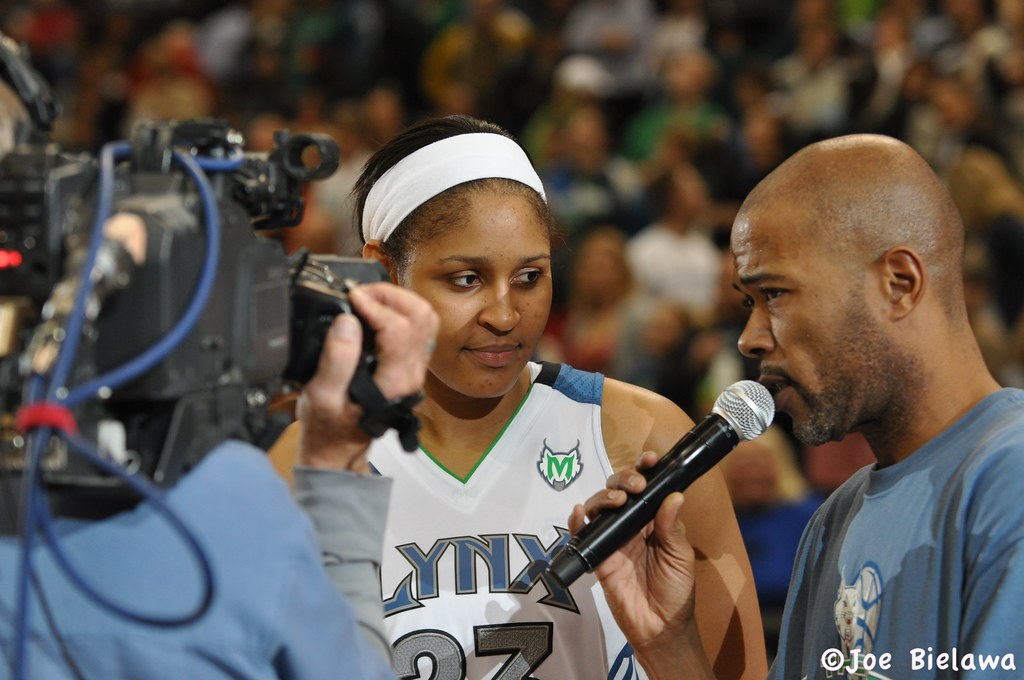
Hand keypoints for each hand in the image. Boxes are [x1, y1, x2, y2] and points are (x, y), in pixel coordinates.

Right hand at [296, 283, 437, 472]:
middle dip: (391, 295)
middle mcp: (411, 373)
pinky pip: (417, 329)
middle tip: (362, 293)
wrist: (340, 449)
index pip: (399, 329)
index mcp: (393, 381)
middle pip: (421, 316)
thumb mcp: (320, 397)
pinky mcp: (409, 365)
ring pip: (424, 320)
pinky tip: (375, 311)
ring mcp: (414, 369)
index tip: (351, 297)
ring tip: (367, 298)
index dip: (375, 305)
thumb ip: (336, 359)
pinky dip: (399, 312)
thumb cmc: (328, 429)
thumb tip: (348, 322)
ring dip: (397, 301)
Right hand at [569, 451, 709, 676]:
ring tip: (616, 502)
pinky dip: (577, 521)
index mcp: (654, 520)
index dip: (644, 469)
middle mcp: (631, 524)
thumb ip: (673, 528)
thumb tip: (673, 495)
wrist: (661, 629)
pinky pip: (582, 535)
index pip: (647, 487)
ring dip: (603, 497)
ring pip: (599, 507)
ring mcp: (612, 539)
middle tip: (635, 488)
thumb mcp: (680, 557)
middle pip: (618, 490)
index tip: (649, 459)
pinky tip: (579, 514)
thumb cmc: (677, 591)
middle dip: (623, 480)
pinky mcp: (597, 556)